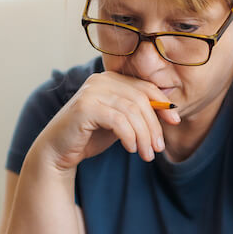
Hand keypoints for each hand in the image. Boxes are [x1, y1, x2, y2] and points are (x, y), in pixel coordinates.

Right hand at [33, 71, 180, 172]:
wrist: (57, 152)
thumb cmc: (89, 137)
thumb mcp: (120, 122)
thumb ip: (138, 113)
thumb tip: (170, 109)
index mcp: (110, 79)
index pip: (145, 87)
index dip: (163, 104)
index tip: (175, 121)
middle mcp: (101, 80)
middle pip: (141, 99)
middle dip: (154, 125)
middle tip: (158, 148)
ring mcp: (91, 91)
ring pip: (132, 111)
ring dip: (144, 136)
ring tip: (147, 155)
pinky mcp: (85, 107)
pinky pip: (118, 120)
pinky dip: (129, 136)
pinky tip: (131, 149)